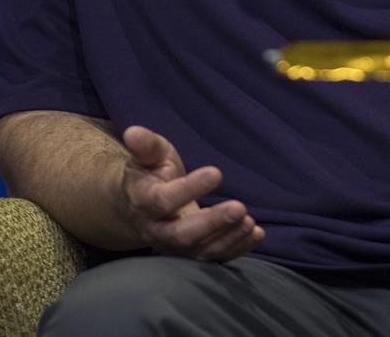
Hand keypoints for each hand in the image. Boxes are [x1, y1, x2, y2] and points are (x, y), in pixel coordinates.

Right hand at [118, 125, 263, 260]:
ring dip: (228, 237)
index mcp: (144, 202)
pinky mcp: (192, 253)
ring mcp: (175, 247)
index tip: (217, 173)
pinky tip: (257, 234)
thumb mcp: (148, 156)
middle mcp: (157, 230)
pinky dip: (237, 248)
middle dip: (212, 223)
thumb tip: (133, 132)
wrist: (137, 209)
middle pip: (183, 235)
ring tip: (249, 221)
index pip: (164, 201)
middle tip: (239, 207)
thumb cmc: (149, 174)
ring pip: (200, 250)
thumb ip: (145, 146)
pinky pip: (214, 257)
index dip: (189, 189)